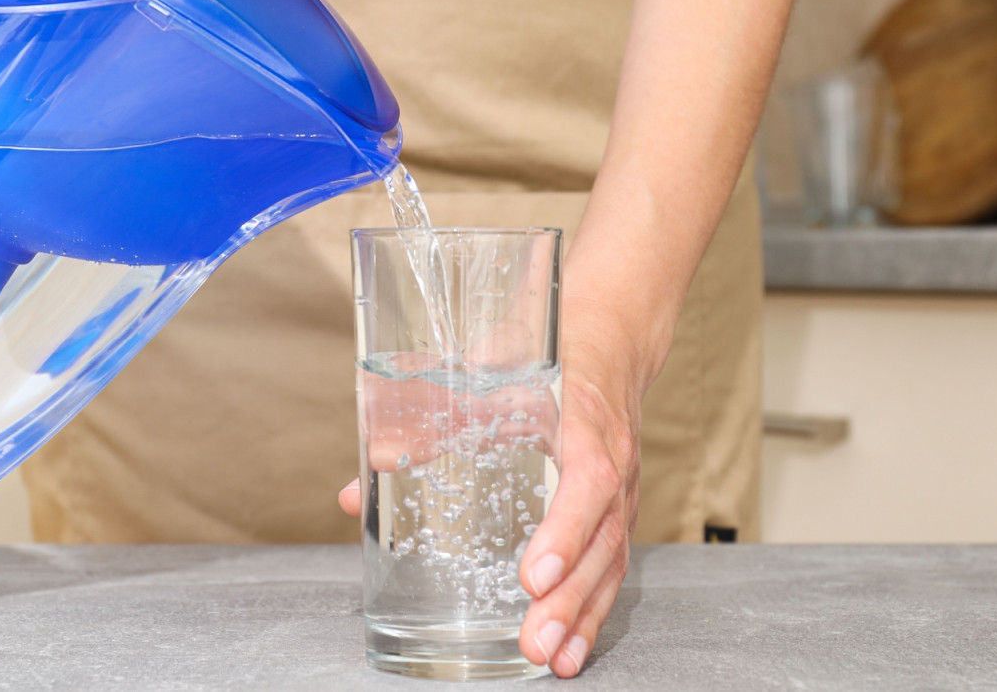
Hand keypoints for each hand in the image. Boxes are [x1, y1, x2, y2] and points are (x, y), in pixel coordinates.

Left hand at [338, 302, 645, 679]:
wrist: (606, 336)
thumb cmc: (543, 353)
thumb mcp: (487, 369)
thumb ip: (430, 414)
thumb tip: (373, 459)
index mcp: (583, 420)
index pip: (587, 480)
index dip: (564, 530)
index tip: (532, 576)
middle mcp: (612, 460)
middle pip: (603, 538)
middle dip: (569, 595)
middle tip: (534, 638)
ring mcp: (623, 490)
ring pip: (612, 561)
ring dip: (582, 615)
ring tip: (552, 659)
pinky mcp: (618, 512)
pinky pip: (612, 567)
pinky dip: (591, 612)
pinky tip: (570, 651)